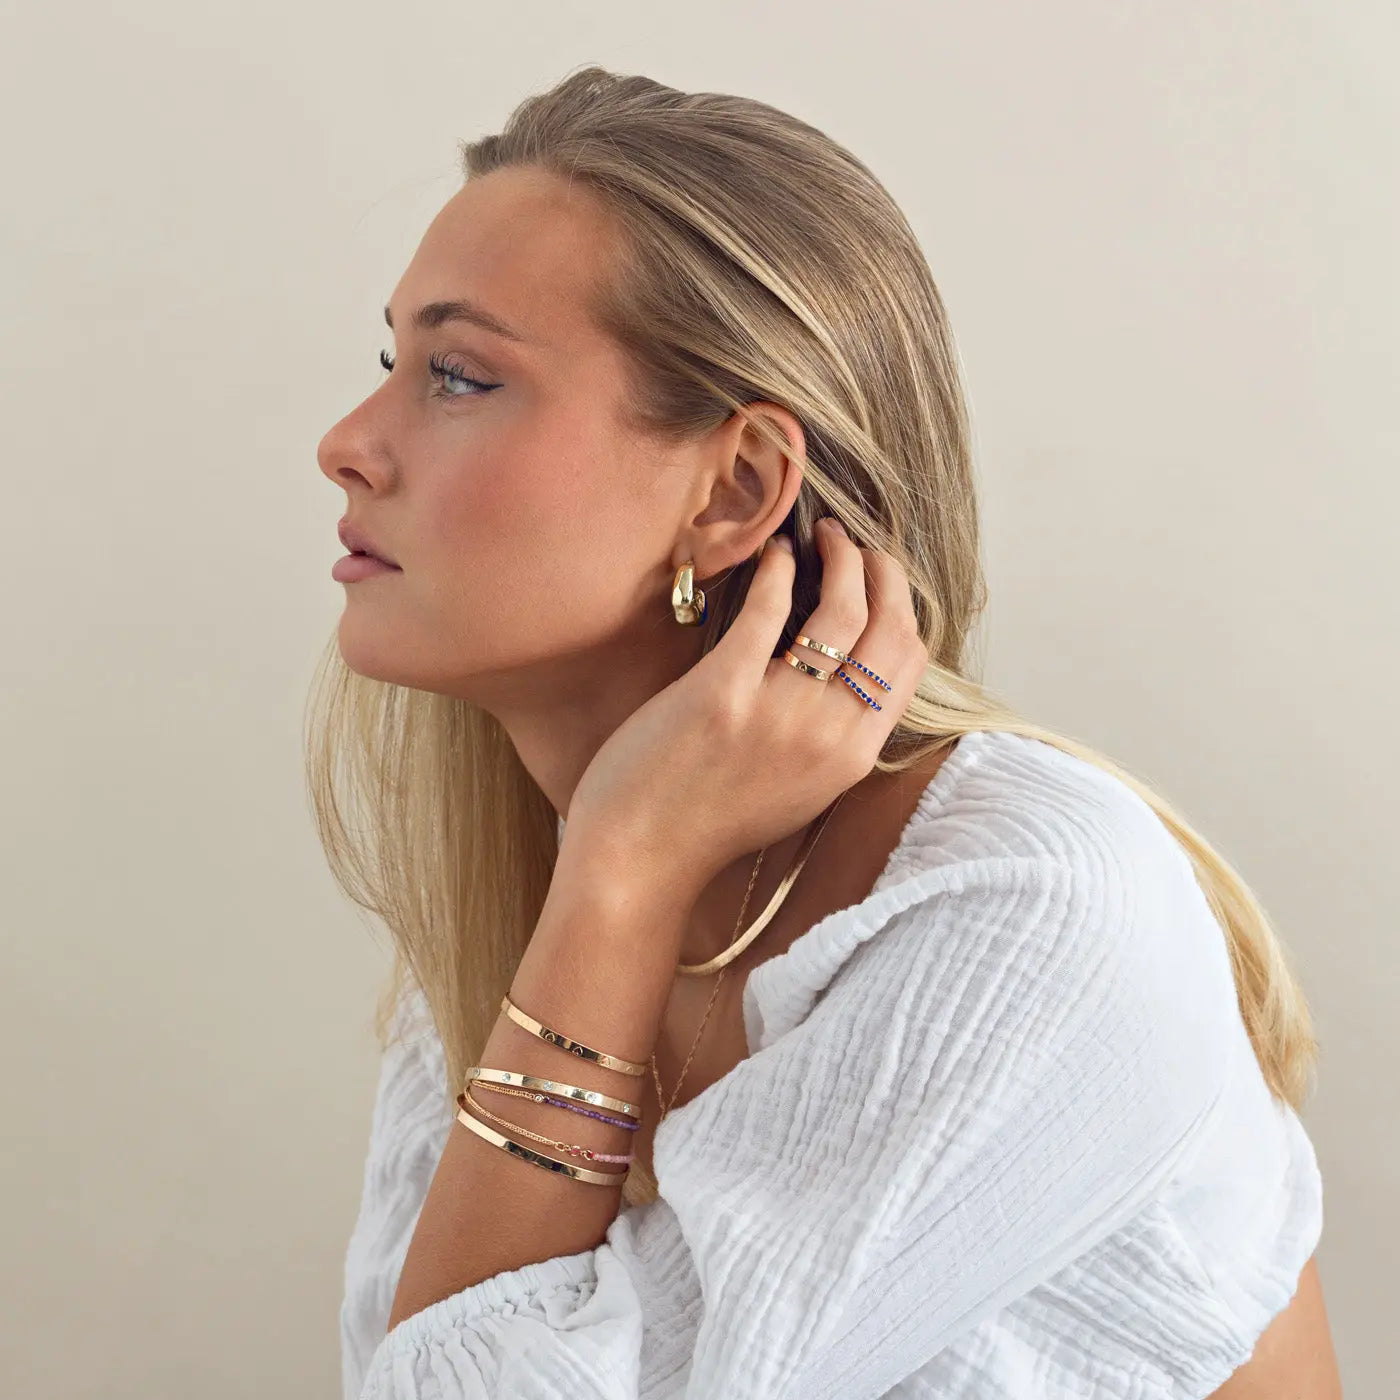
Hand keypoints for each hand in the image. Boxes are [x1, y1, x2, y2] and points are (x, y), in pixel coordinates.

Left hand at [565, 518, 930, 900]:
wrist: (640, 856)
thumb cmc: (710, 820)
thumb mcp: (799, 789)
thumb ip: (832, 736)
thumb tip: (848, 669)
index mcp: (853, 758)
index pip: (910, 662)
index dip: (901, 605)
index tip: (880, 577)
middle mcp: (829, 735)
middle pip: (889, 628)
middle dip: (880, 570)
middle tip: (853, 544)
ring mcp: (779, 713)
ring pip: (841, 610)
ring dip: (838, 558)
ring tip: (819, 537)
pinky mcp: (724, 692)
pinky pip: (767, 609)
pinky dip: (776, 568)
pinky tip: (772, 553)